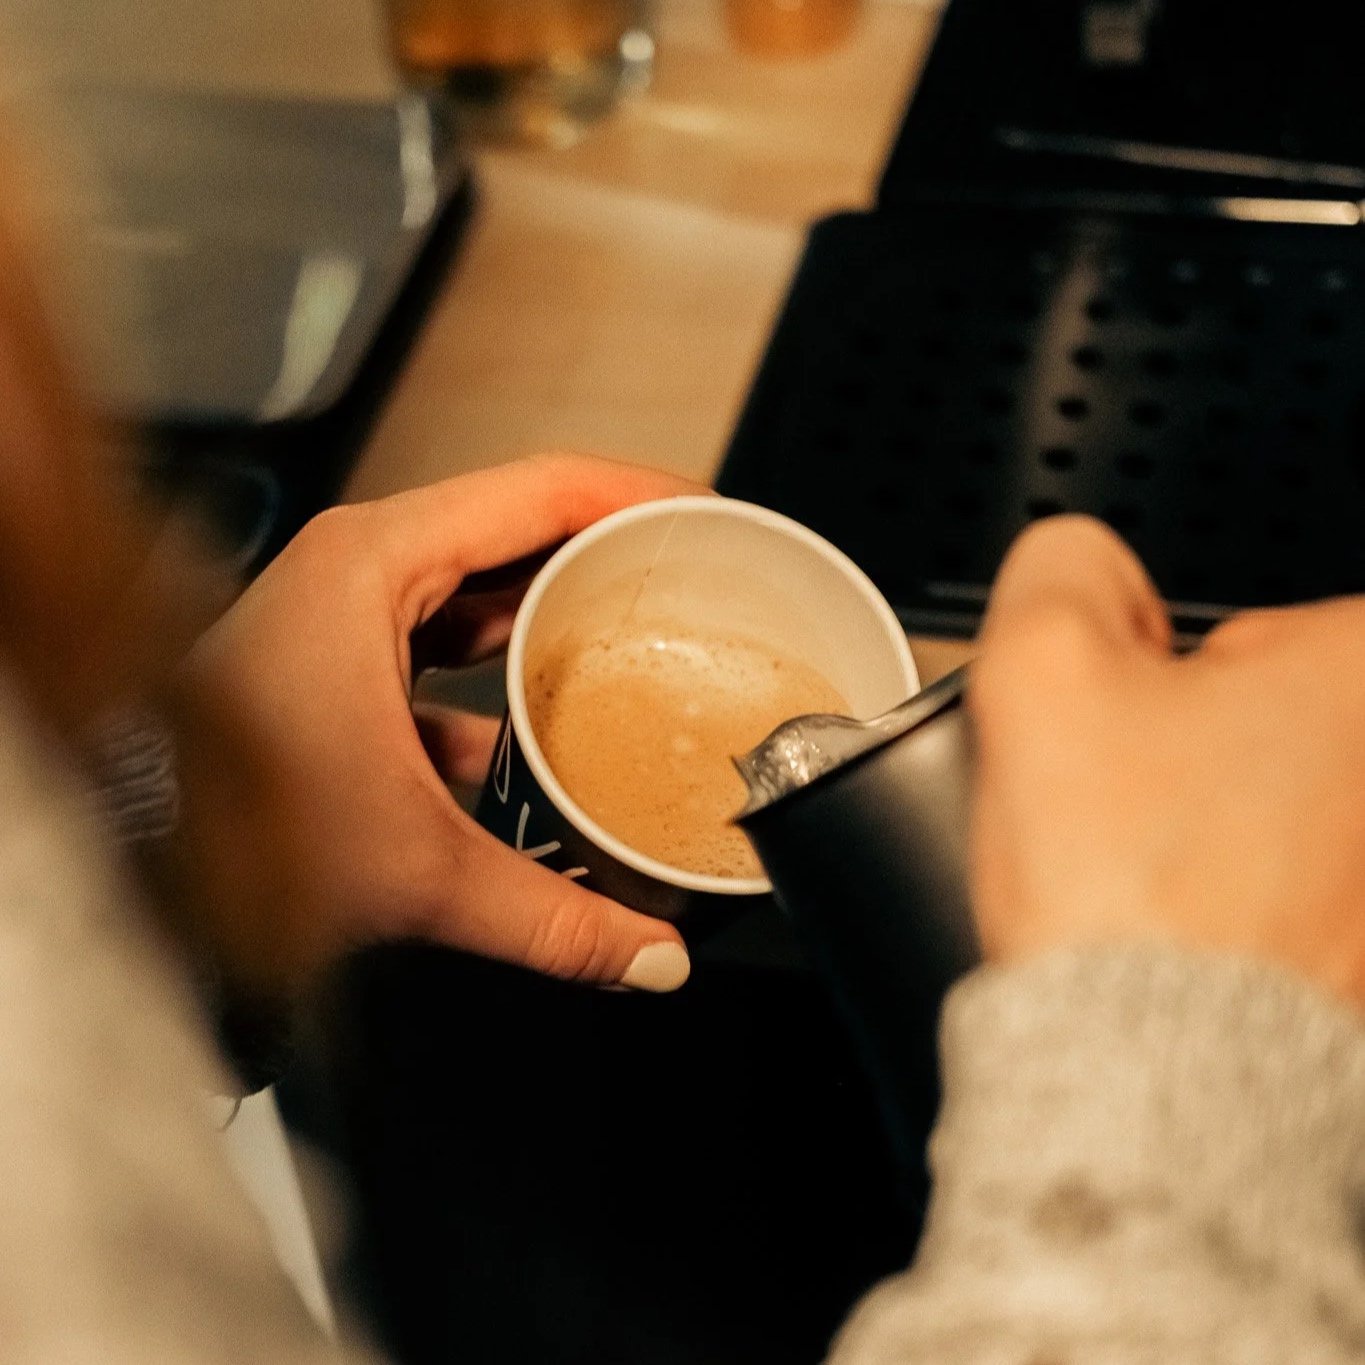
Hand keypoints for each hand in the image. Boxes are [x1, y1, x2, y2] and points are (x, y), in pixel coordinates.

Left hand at [162, 455, 702, 1002]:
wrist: (126, 857)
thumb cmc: (221, 826)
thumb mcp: (414, 866)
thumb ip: (548, 917)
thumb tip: (647, 953)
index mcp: (377, 563)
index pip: (540, 489)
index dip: (636, 495)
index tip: (706, 516)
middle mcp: (362, 569)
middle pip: (520, 529)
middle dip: (611, 554)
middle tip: (691, 581)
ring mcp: (348, 613)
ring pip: (485, 585)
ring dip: (560, 608)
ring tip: (640, 634)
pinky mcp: (343, 662)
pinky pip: (451, 639)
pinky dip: (507, 666)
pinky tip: (550, 721)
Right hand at [969, 515, 1364, 1009]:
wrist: (1152, 1075)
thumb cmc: (1133, 894)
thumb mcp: (1043, 666)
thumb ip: (1065, 569)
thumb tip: (1087, 573)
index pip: (1254, 626)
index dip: (1165, 664)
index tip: (1136, 717)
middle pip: (1274, 719)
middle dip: (1191, 742)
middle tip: (1135, 798)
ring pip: (1279, 810)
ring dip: (1214, 826)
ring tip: (1160, 878)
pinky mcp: (1362, 949)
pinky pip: (1290, 896)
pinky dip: (1242, 903)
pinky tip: (1194, 934)